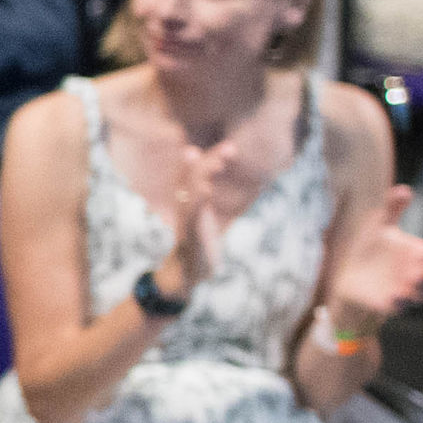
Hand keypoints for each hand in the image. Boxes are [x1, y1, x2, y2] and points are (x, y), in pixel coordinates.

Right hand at [156, 139, 239, 299]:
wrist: (187, 275)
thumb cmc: (201, 247)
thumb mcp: (211, 220)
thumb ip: (218, 203)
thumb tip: (238, 187)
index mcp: (190, 201)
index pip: (196, 172)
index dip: (210, 157)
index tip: (230, 148)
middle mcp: (184, 206)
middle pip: (193, 175)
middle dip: (210, 159)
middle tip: (231, 148)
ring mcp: (186, 220)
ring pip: (190, 190)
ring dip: (204, 174)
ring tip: (220, 162)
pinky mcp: (189, 234)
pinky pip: (191, 214)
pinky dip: (198, 200)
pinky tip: (207, 189)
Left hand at [329, 187, 422, 326]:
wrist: (346, 274)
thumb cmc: (371, 249)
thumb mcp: (380, 226)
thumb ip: (393, 208)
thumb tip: (404, 189)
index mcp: (422, 256)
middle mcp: (419, 275)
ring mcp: (406, 291)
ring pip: (422, 294)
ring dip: (420, 287)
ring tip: (413, 277)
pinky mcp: (389, 304)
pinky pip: (399, 307)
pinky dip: (399, 302)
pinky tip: (394, 295)